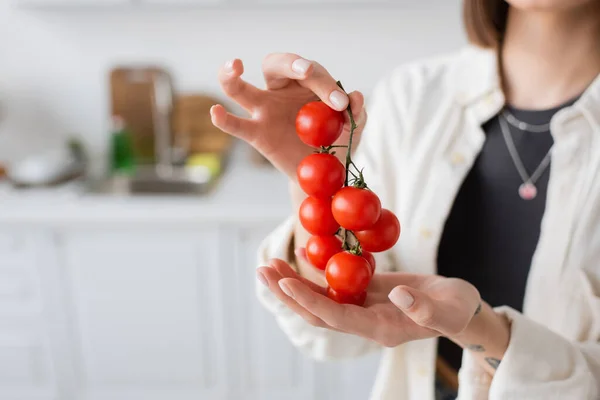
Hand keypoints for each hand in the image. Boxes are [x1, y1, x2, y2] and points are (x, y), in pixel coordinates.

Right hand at [211, 54, 366, 178]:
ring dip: (231, 75)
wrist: (324, 175)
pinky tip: (216, 112)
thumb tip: (355, 96)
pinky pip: (236, 126)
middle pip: (275, 65)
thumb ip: (356, 114)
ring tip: (233, 66)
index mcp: (306, 84)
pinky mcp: (256, 135)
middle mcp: (281, 91)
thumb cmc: (337, 144)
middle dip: (292, 64)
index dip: (326, 84)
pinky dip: (224, 120)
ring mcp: (264, 112)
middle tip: (306, 72)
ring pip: (240, 89)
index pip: (312, 72)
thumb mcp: (353, 129)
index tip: (341, 104)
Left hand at [257, 257, 480, 346]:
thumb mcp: (448, 309)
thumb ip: (424, 307)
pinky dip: (315, 273)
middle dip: (288, 294)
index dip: (311, 302)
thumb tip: (398, 295)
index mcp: (380, 329)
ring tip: (269, 264)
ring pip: (320, 299)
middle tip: (262, 270)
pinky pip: (334, 285)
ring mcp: (362, 308)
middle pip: (317, 312)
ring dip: (294, 283)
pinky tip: (299, 257)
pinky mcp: (364, 293)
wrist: (459, 308)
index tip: (287, 285)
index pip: (337, 318)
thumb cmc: (458, 310)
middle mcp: (363, 322)